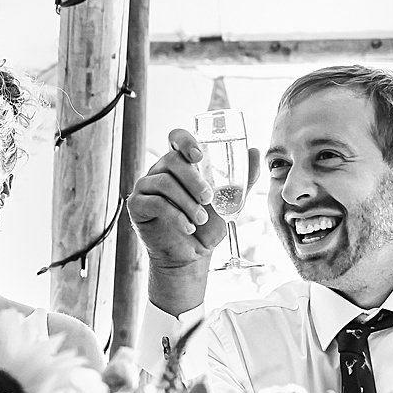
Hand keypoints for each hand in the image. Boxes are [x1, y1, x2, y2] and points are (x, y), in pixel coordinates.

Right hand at [127, 129, 263, 266]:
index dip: (185, 140)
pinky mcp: (137, 205)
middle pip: (172, 160)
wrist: (192, 255)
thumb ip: (243, 178)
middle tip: (209, 198)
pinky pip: (154, 202)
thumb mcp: (231, 201)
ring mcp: (146, 187)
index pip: (177, 137)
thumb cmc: (208, 225)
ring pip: (163, 182)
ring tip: (200, 219)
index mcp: (181, 163)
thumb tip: (255, 151)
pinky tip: (188, 227)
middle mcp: (161, 170)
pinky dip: (175, 215)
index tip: (199, 156)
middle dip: (193, 179)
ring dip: (187, 201)